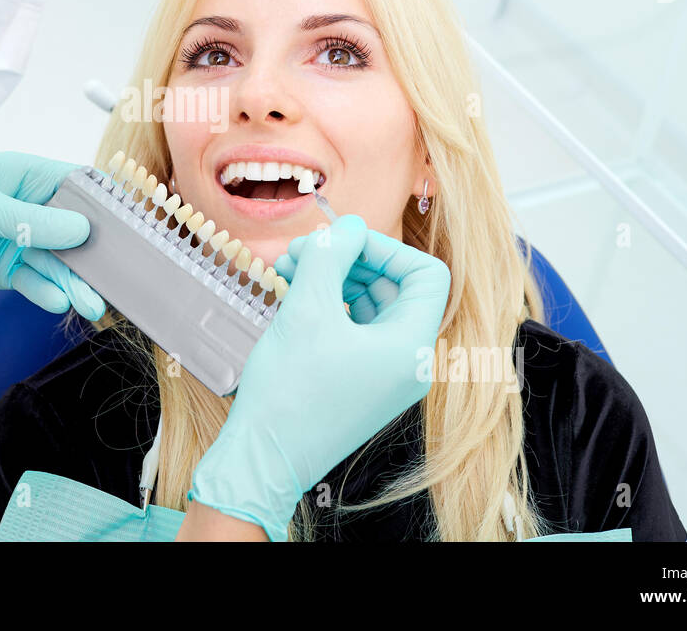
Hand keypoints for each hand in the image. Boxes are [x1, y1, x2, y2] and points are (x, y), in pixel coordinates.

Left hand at [0, 151, 106, 319]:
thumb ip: (26, 220)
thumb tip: (80, 227)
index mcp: (21, 174)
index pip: (76, 184)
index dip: (105, 204)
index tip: (132, 228)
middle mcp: (26, 206)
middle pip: (77, 227)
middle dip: (98, 251)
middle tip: (118, 276)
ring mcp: (17, 240)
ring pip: (60, 261)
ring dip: (77, 281)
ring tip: (90, 303)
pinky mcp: (5, 271)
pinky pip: (38, 282)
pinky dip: (50, 292)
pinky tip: (59, 301)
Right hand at [188, 215, 449, 540]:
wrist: (260, 459)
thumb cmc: (287, 394)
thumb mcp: (306, 309)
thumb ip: (330, 256)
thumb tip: (348, 226)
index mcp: (412, 348)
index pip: (426, 274)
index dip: (385, 247)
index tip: (341, 241)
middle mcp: (408, 365)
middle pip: (395, 287)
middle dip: (350, 260)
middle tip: (304, 249)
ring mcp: (385, 378)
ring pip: (371, 307)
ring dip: (333, 279)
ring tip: (289, 267)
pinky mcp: (360, 385)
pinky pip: (355, 331)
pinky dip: (328, 306)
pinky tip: (292, 293)